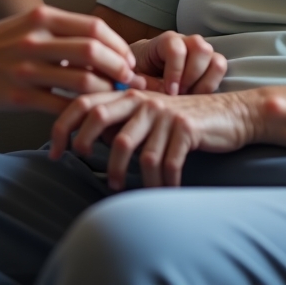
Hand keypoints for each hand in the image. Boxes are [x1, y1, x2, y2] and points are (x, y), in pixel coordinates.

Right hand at [0, 6, 138, 114]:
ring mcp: (26, 70)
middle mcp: (36, 40)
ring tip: (115, 99)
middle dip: (119, 68)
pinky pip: (60, 107)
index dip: (118, 44)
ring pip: (81, 81)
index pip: (94, 27)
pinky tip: (89, 119)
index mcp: (42, 17)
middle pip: (93, 52)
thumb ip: (62, 31)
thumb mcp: (29, 24)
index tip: (128, 59)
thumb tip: (102, 47)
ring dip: (106, 92)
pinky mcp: (18, 97)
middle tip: (130, 80)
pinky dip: (80, 114)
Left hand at [51, 89, 258, 189]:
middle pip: (100, 118)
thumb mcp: (149, 115)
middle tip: (93, 169)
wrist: (230, 114)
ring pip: (131, 148)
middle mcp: (142, 99)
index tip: (54, 153)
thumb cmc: (182, 121)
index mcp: (128, 95)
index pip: (85, 102)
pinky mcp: (184, 127)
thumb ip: (120, 121)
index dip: (63, 126)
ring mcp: (163, 112)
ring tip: (121, 187)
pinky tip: (162, 190)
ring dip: (124, 174)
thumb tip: (86, 140)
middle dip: (87, 146)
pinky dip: (160, 183)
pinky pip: (163, 163)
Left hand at [131, 31, 226, 94]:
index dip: (175, 71)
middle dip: (192, 76)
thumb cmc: (140, 73)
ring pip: (216, 58)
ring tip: (189, 96)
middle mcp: (186, 41)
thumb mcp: (135, 78)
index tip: (169, 92)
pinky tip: (196, 96)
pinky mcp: (210, 63)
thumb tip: (156, 90)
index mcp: (165, 41)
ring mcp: (200, 51)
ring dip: (205, 82)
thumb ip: (142, 83)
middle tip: (180, 94)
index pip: (176, 48)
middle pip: (200, 48)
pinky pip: (221, 69)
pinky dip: (212, 85)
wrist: (145, 70)